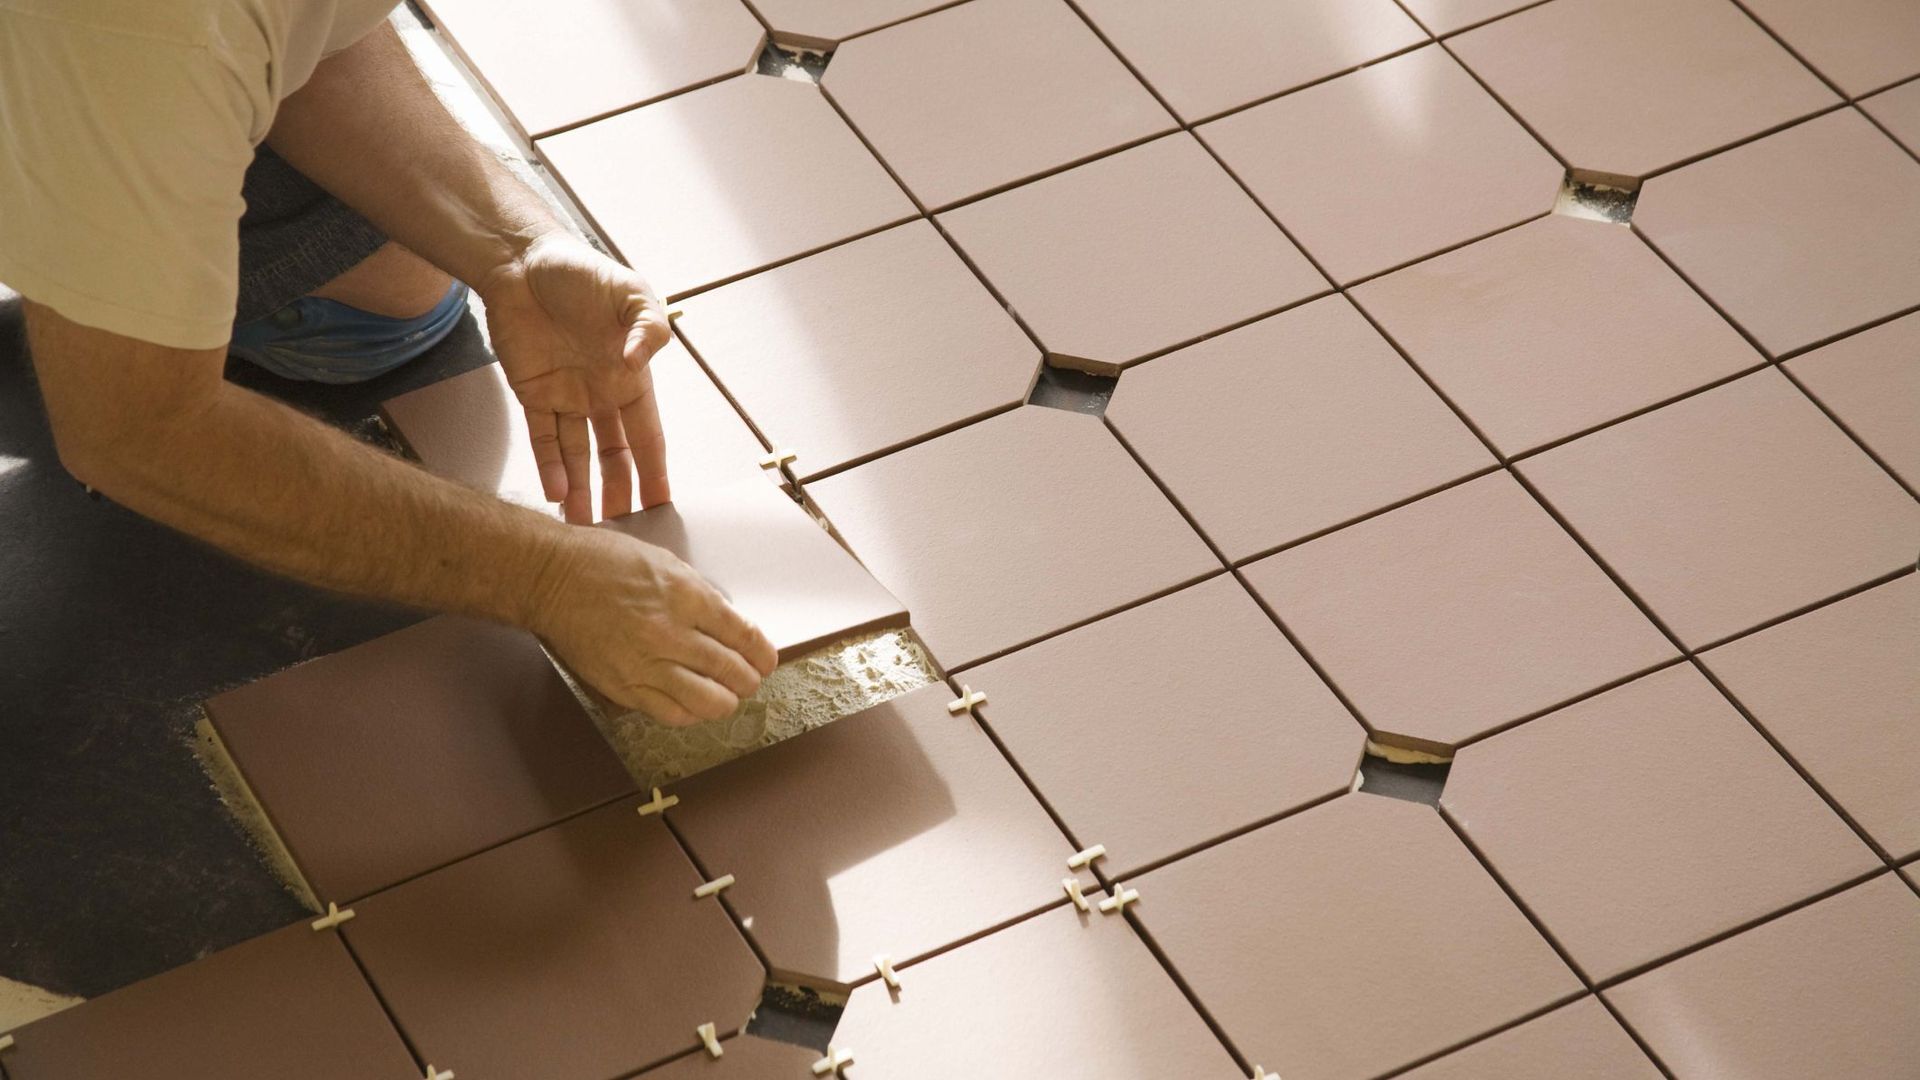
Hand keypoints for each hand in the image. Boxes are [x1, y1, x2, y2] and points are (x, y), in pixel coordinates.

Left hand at [476, 232, 671, 523]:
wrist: (522, 261)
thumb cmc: (580, 271)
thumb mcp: (631, 292)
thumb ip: (648, 327)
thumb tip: (641, 361)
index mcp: (631, 377)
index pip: (647, 435)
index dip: (654, 469)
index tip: (661, 503)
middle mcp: (601, 393)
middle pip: (614, 455)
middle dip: (619, 492)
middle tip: (622, 530)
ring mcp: (566, 396)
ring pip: (577, 455)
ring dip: (582, 490)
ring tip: (584, 527)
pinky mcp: (532, 394)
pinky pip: (543, 438)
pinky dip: (549, 466)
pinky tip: (557, 493)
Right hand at [529, 526, 778, 724]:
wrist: (550, 578)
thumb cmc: (602, 561)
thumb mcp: (664, 562)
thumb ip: (699, 594)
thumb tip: (727, 623)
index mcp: (687, 597)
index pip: (744, 636)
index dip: (763, 654)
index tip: (766, 661)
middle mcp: (671, 633)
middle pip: (732, 671)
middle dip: (748, 679)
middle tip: (748, 679)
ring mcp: (646, 663)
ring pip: (708, 700)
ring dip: (726, 701)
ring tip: (726, 696)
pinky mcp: (624, 686)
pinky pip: (671, 713)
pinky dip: (691, 713)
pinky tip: (694, 705)